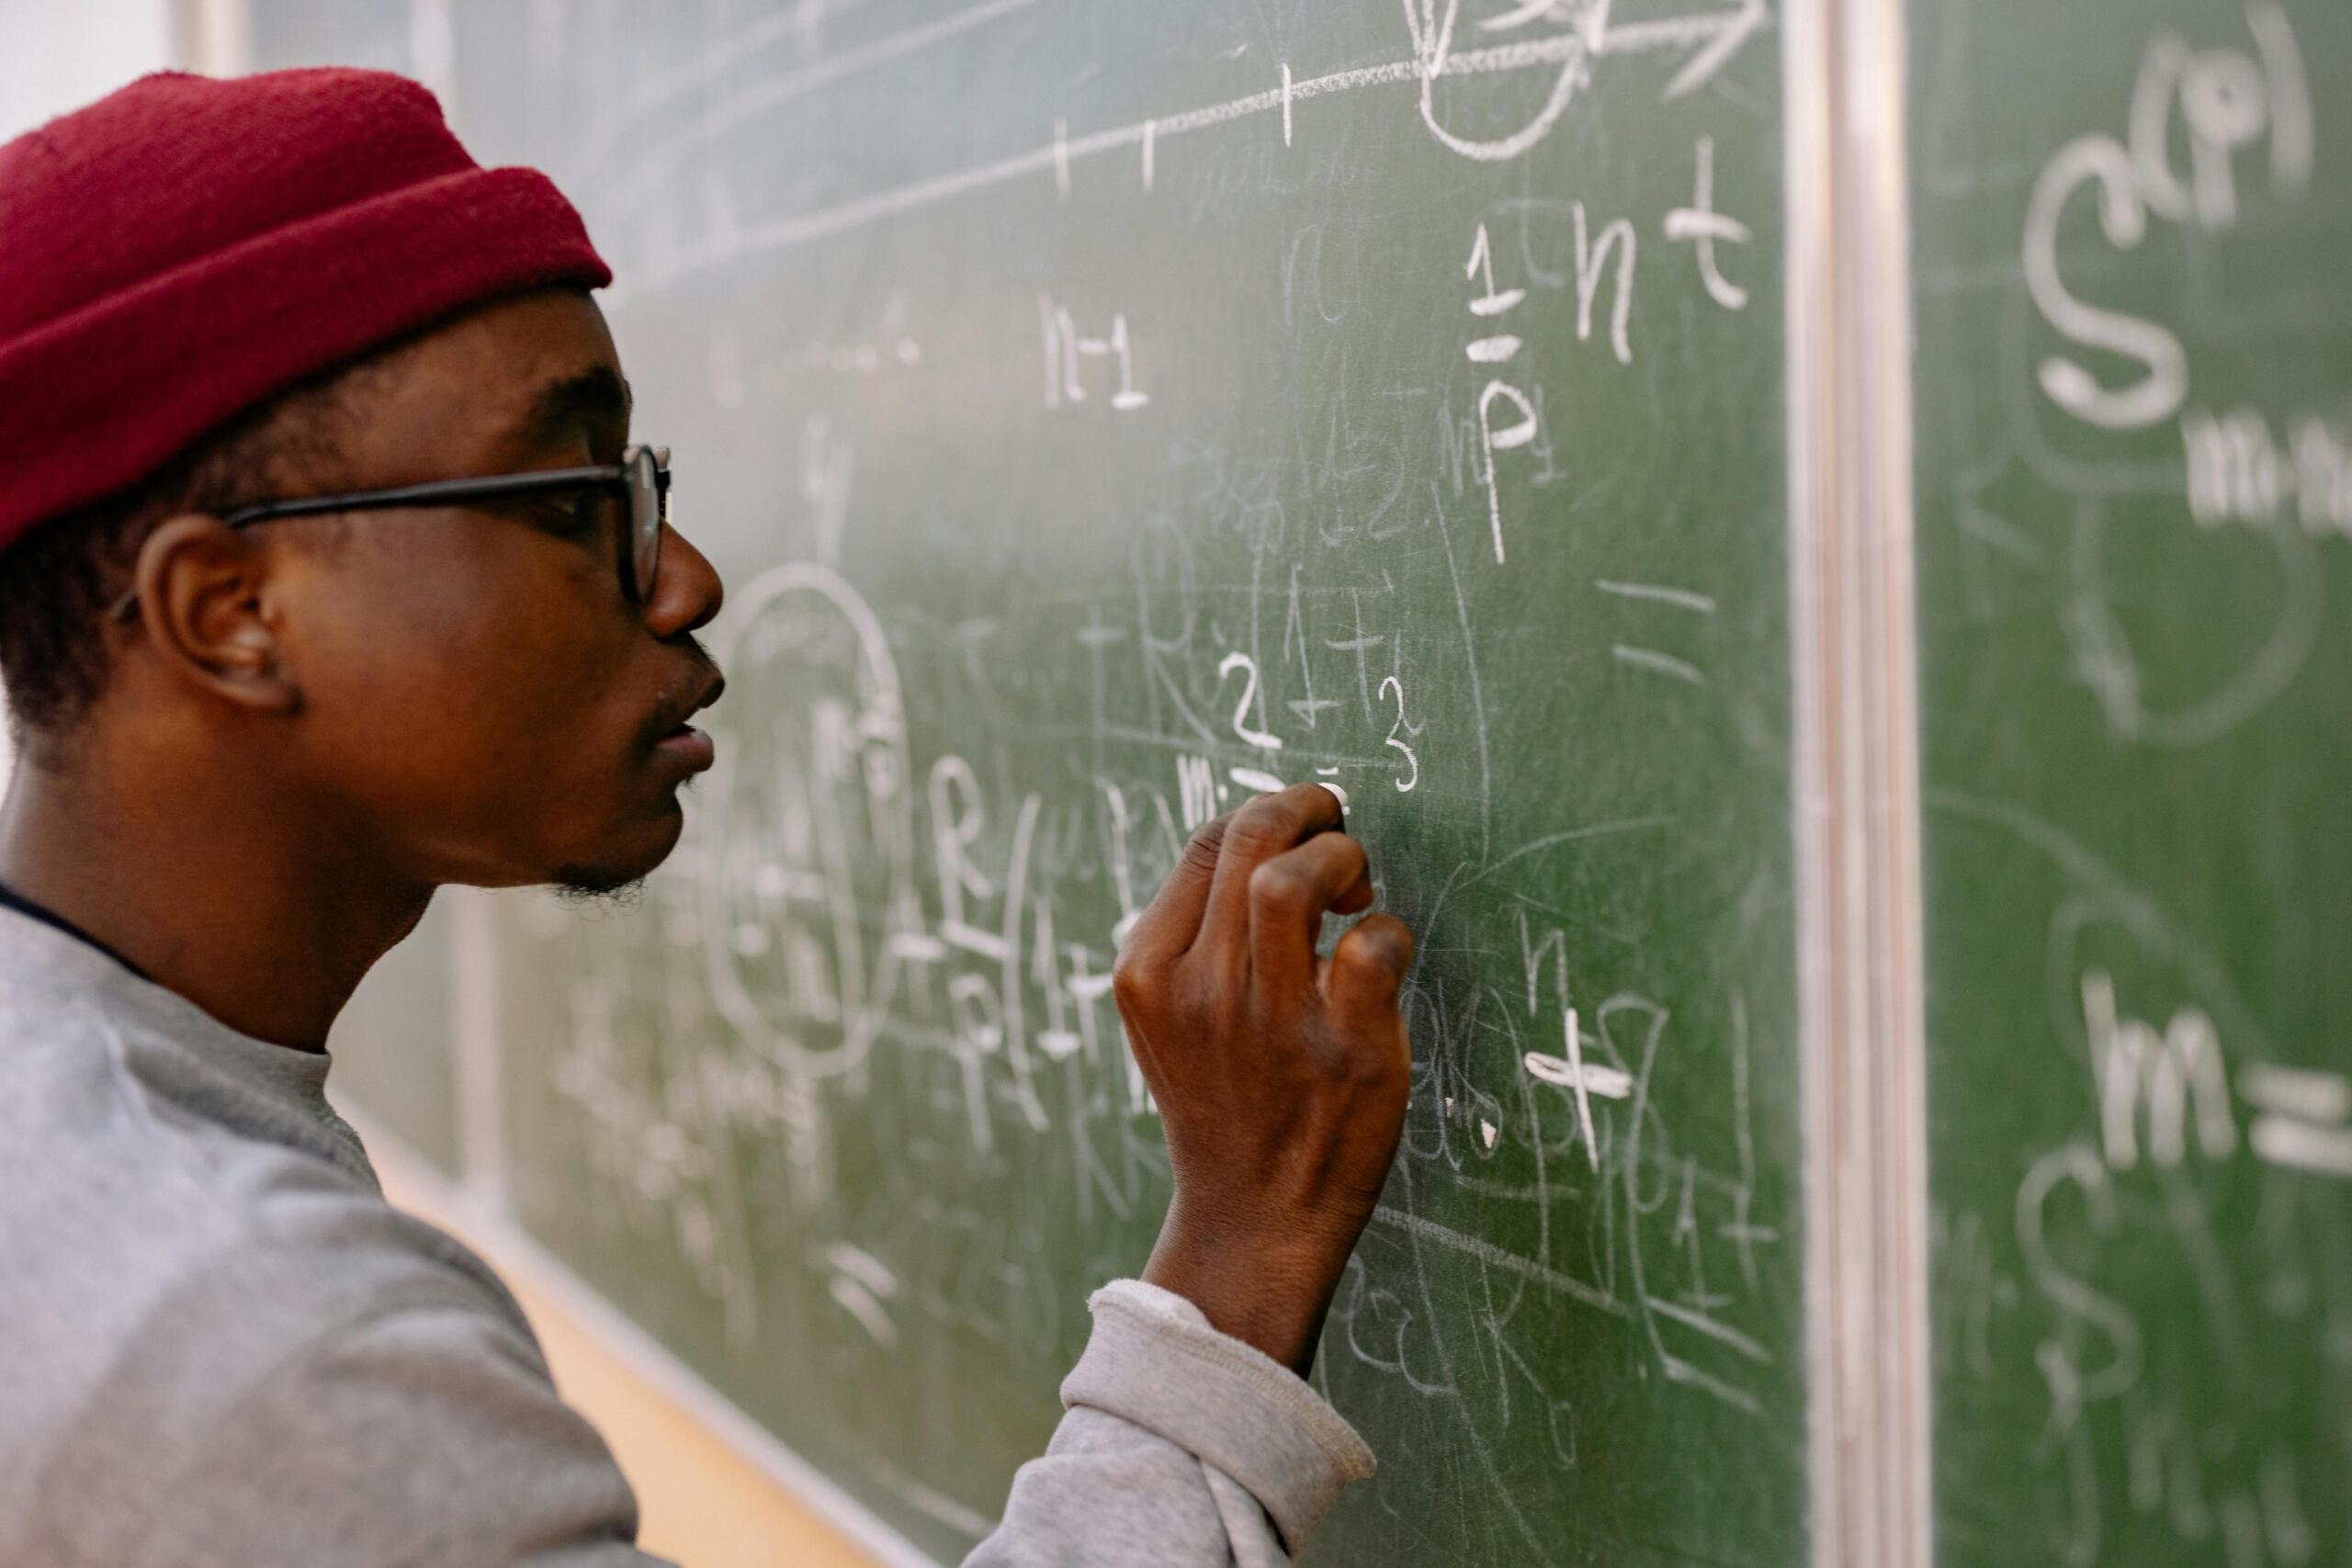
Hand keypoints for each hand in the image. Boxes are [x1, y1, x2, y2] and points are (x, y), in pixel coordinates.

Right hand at [1111, 783, 1414, 1374]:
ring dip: (1342, 859)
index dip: (1264, 814)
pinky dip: (1388, 932)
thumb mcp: (1168, 1021)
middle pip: (1248, 839)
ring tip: (1355, 891)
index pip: (1206, 843)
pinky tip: (1382, 960)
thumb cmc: (1223, 1105)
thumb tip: (1259, 841)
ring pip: (1295, 881)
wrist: (1253, 1220)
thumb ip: (1192, 937)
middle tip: (1336, 826)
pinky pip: (1374, 945)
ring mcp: (1272, 1022)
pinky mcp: (1347, 1051)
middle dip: (1304, 808)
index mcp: (1147, 974)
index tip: (1298, 832)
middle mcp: (1201, 991)